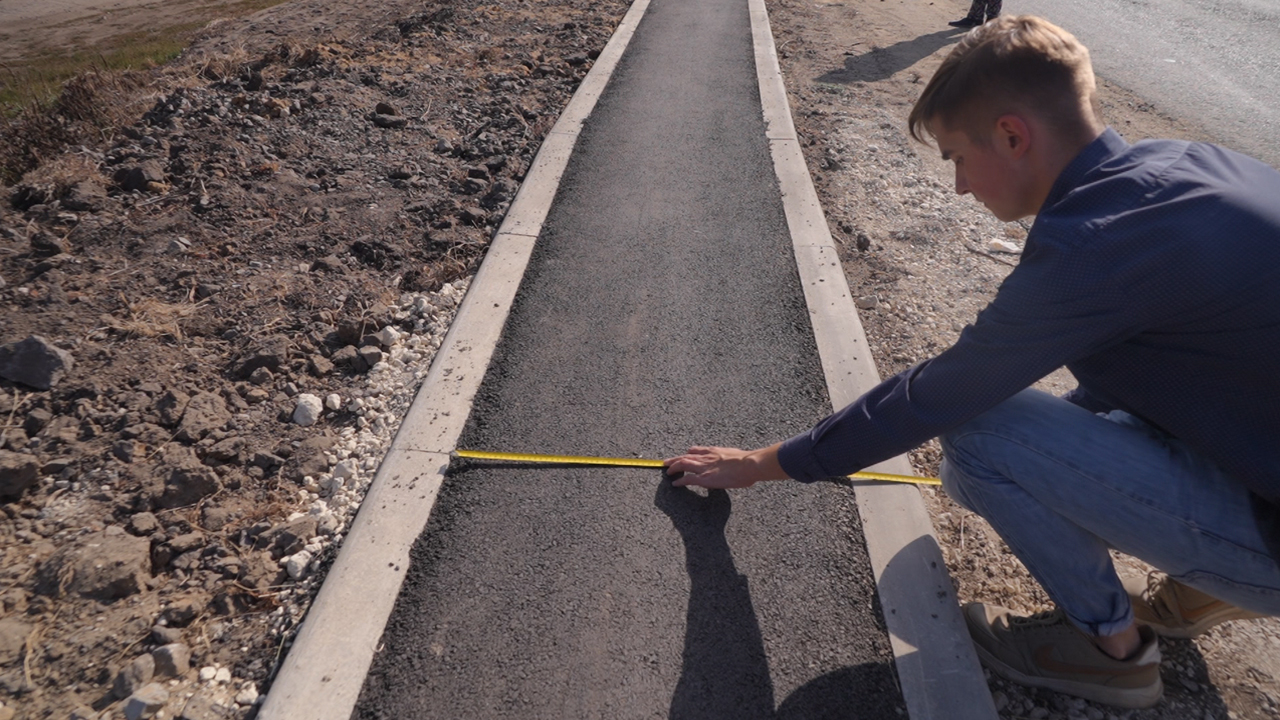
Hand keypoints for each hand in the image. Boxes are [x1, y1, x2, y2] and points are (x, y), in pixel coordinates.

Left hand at [662, 444, 786, 488]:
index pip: (696, 450)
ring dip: (673, 467)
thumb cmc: (748, 462)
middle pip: (685, 456)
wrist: (749, 464)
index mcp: (714, 451)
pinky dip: (680, 480)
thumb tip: (734, 464)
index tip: (683, 455)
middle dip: (675, 459)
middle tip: (667, 462)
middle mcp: (706, 457)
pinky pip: (687, 478)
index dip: (687, 453)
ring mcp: (704, 467)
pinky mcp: (704, 478)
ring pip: (683, 464)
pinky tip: (675, 483)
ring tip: (667, 471)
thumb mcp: (736, 456)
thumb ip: (729, 459)